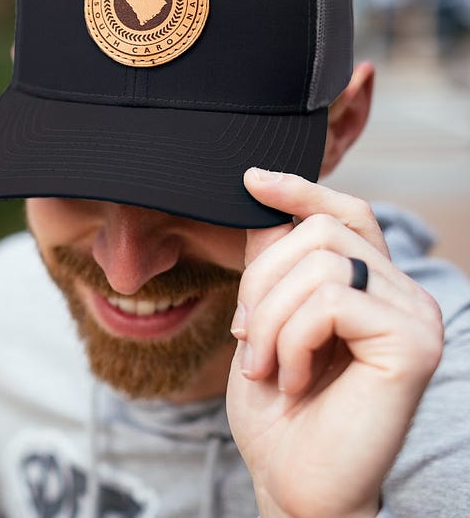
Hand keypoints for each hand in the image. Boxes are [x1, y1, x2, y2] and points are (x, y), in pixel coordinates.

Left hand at [226, 168, 443, 517]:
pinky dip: (290, 340)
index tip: (251, 180)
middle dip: (260, 281)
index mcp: (371, 287)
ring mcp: (415, 317)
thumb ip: (272, 267)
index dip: (301, 190)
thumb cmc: (278, 411)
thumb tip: (264, 203)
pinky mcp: (413, 344)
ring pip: (319, 264)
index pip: (346, 213)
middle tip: (246, 337)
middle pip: (320, 231)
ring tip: (264, 366)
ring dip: (268, 318)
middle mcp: (403, 295)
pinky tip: (290, 380)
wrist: (293, 482)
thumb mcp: (263, 323)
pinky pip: (330, 302)